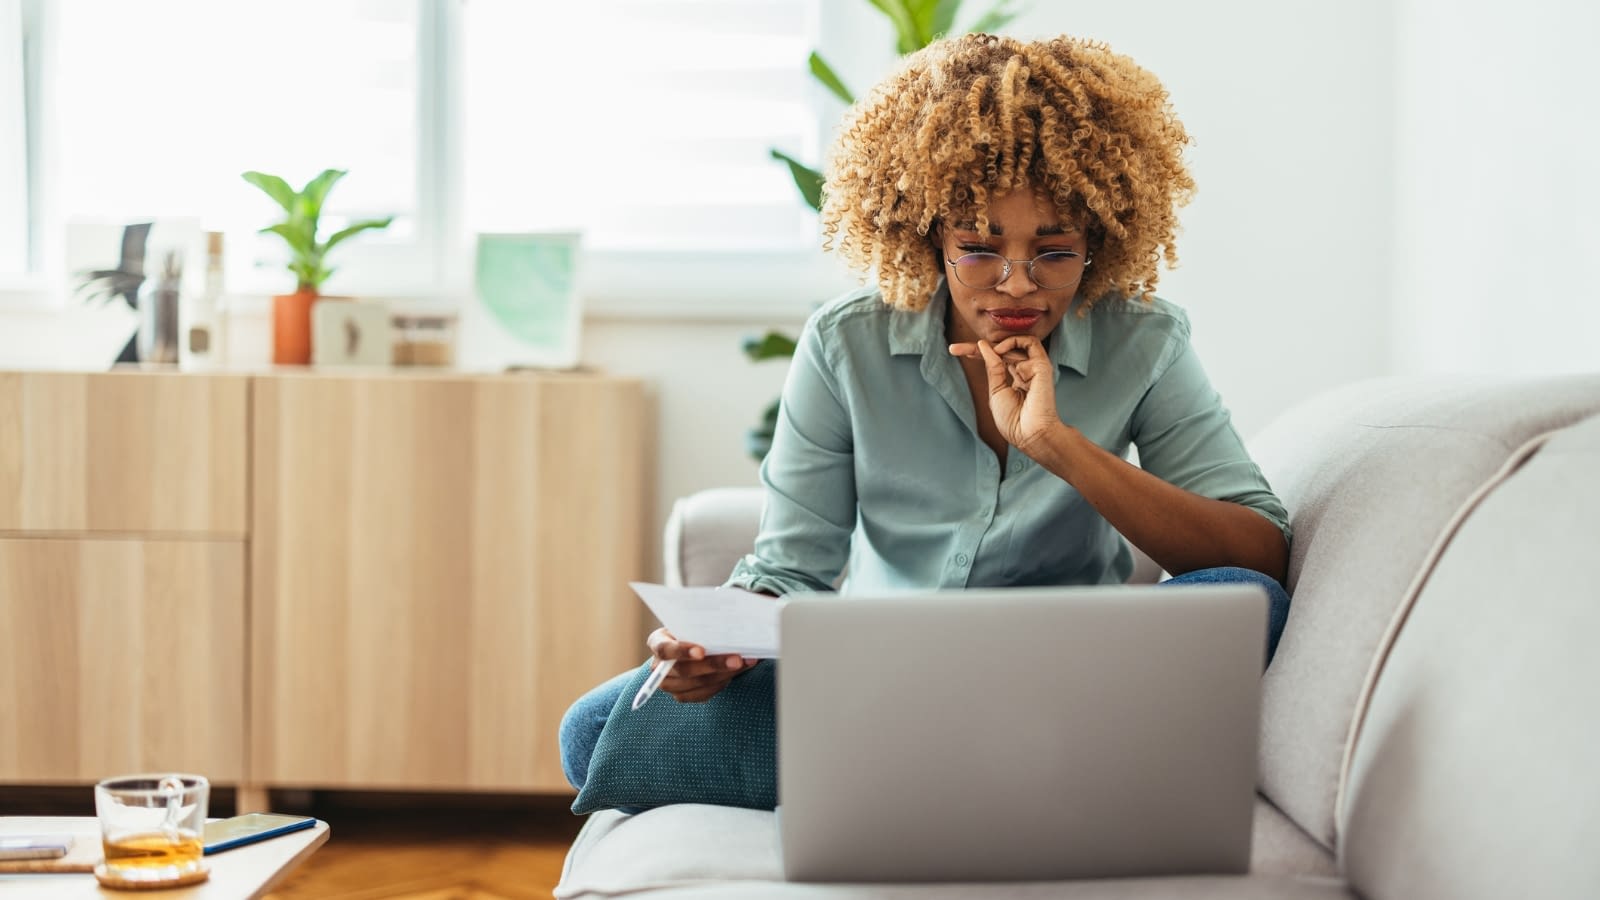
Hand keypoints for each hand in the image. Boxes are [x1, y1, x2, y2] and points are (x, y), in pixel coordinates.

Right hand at [646, 627, 750, 702]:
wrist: (688, 644)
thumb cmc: (690, 630)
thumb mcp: (690, 623)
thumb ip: (701, 626)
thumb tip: (729, 626)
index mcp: (658, 643)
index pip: (665, 649)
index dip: (681, 651)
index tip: (701, 651)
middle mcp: (659, 667)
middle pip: (685, 670)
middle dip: (713, 664)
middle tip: (736, 659)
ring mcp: (670, 685)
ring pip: (698, 684)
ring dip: (724, 674)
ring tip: (744, 663)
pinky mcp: (683, 696)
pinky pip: (704, 693)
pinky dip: (722, 683)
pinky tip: (737, 672)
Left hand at [948, 335, 1061, 453]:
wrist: (1029, 434)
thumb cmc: (1014, 420)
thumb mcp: (996, 391)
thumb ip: (992, 368)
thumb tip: (983, 346)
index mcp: (1017, 378)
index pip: (997, 359)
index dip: (977, 353)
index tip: (954, 351)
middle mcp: (1027, 370)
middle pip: (1002, 350)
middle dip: (976, 347)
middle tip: (953, 349)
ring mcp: (1035, 367)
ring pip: (1015, 343)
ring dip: (995, 344)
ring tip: (981, 352)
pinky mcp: (1042, 366)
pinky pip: (1030, 342)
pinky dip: (1013, 342)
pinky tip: (1000, 352)